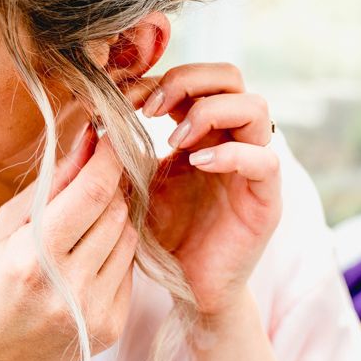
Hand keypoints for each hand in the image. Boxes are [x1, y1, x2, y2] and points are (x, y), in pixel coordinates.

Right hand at [0, 124, 137, 360]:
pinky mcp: (110, 328)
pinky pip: (129, 269)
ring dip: (112, 219)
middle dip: (108, 186)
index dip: (108, 159)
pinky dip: (114, 252)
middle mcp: (69, 288)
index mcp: (33, 257)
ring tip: (80, 225)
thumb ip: (52, 183)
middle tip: (90, 179)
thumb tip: (89, 140)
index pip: (92, 193)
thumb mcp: (6, 225)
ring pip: (129, 237)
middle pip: (116, 212)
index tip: (111, 139)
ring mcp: (93, 312)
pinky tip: (85, 258)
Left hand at [130, 62, 281, 317]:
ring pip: (255, 107)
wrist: (185, 284)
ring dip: (208, 112)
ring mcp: (252, 166)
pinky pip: (265, 160)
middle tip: (150, 109)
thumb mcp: (134, 180)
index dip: (158, 79)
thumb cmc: (159, 230)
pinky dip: (231, 154)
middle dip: (187, 80)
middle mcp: (230, 138)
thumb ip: (123, 147)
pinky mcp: (266, 198)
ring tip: (174, 140)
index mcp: (200, 129)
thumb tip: (94, 114)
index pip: (193, 78)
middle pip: (229, 76)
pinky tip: (197, 165)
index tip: (122, 99)